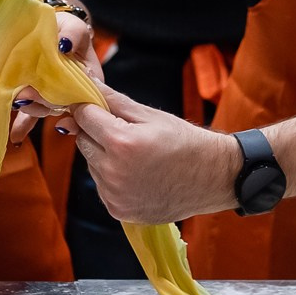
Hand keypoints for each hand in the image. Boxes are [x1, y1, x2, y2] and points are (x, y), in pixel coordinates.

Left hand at [9, 0, 103, 142]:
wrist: (51, 29)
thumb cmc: (66, 28)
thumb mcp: (73, 27)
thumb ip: (73, 34)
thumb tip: (64, 43)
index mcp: (90, 78)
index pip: (82, 93)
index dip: (67, 95)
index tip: (48, 89)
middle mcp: (75, 93)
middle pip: (61, 104)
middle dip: (42, 101)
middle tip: (24, 95)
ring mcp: (56, 98)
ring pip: (45, 109)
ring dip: (31, 108)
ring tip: (16, 103)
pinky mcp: (39, 100)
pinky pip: (32, 117)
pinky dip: (23, 126)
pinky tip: (15, 138)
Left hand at [68, 87, 241, 224]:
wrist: (212, 178)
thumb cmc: (185, 142)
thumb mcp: (150, 115)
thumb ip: (113, 100)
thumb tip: (85, 84)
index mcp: (121, 142)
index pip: (83, 117)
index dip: (88, 108)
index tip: (96, 107)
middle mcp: (113, 172)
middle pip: (83, 141)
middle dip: (96, 132)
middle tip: (123, 131)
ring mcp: (114, 195)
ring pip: (91, 164)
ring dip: (103, 155)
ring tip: (134, 155)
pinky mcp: (118, 210)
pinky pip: (101, 186)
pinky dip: (110, 177)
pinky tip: (135, 173)